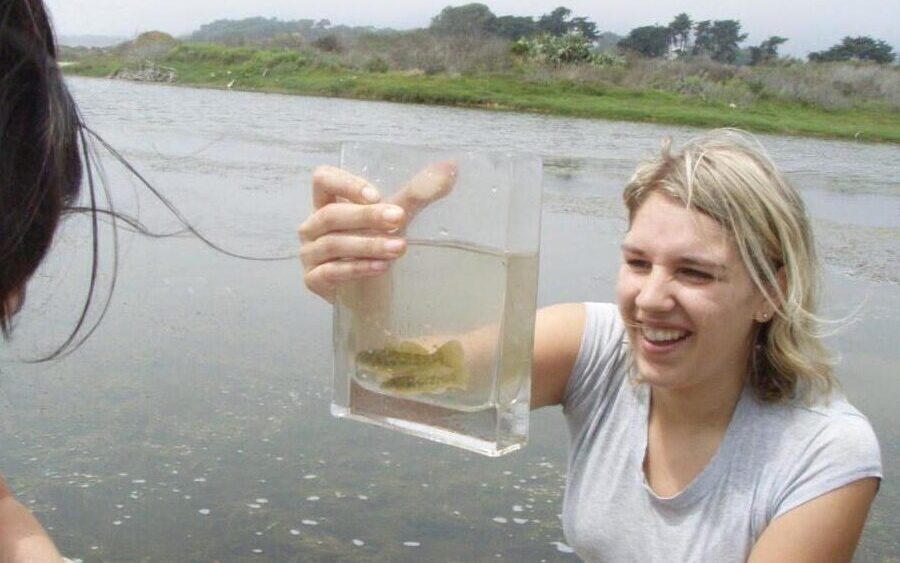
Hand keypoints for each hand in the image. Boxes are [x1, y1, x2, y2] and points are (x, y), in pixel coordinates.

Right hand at [299, 161, 456, 302]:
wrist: (372, 292)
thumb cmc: (378, 246)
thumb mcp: (397, 217)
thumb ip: (418, 194)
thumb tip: (451, 168)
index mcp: (327, 203)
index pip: (323, 180)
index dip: (346, 184)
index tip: (377, 195)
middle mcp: (313, 226)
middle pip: (330, 214)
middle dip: (366, 216)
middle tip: (398, 219)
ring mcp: (310, 254)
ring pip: (333, 244)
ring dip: (368, 244)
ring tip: (399, 247)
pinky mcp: (314, 280)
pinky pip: (331, 272)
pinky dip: (358, 268)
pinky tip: (382, 268)